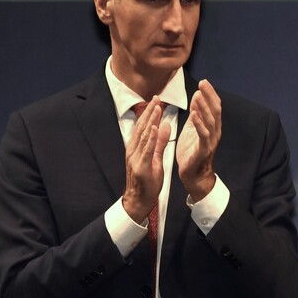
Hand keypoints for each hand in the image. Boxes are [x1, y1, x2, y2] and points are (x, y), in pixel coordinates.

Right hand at [122, 97, 169, 222]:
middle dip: (149, 112)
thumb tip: (164, 126)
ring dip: (150, 121)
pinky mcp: (141, 166)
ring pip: (143, 136)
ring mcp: (136, 158)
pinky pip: (146, 150)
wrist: (139, 200)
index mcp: (137, 148)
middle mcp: (134, 150)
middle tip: (157, 97)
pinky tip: (154, 129)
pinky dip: (150, 139)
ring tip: (156, 108)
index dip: (149, 113)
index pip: (143, 127)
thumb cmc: (147, 180)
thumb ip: (160, 142)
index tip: (156, 100)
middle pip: (142, 128)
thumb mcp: (155, 158)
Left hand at [177, 79, 221, 200]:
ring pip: (210, 121)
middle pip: (215, 111)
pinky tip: (194, 114)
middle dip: (209, 96)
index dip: (210, 94)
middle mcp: (214, 133)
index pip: (214, 107)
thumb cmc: (191, 152)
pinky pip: (202, 135)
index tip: (204, 82)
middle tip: (203, 83)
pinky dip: (199, 123)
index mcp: (212, 127)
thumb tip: (197, 97)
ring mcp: (210, 141)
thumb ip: (196, 114)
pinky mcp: (203, 150)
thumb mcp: (192, 129)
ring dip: (204, 107)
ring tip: (198, 95)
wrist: (193, 175)